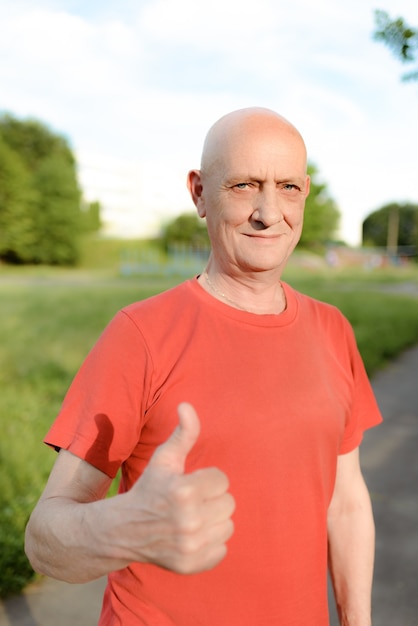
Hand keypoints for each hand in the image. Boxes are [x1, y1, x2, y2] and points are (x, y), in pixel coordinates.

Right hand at [125, 402, 234, 573]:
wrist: (122, 530)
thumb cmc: (148, 489)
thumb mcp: (163, 459)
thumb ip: (182, 433)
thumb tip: (187, 405)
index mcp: (183, 491)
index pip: (222, 479)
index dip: (206, 479)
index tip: (190, 483)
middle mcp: (188, 520)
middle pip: (228, 503)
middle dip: (212, 498)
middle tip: (191, 501)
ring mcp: (190, 546)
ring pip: (228, 525)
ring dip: (213, 520)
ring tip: (192, 517)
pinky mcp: (192, 565)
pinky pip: (223, 548)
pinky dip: (211, 542)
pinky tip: (192, 535)